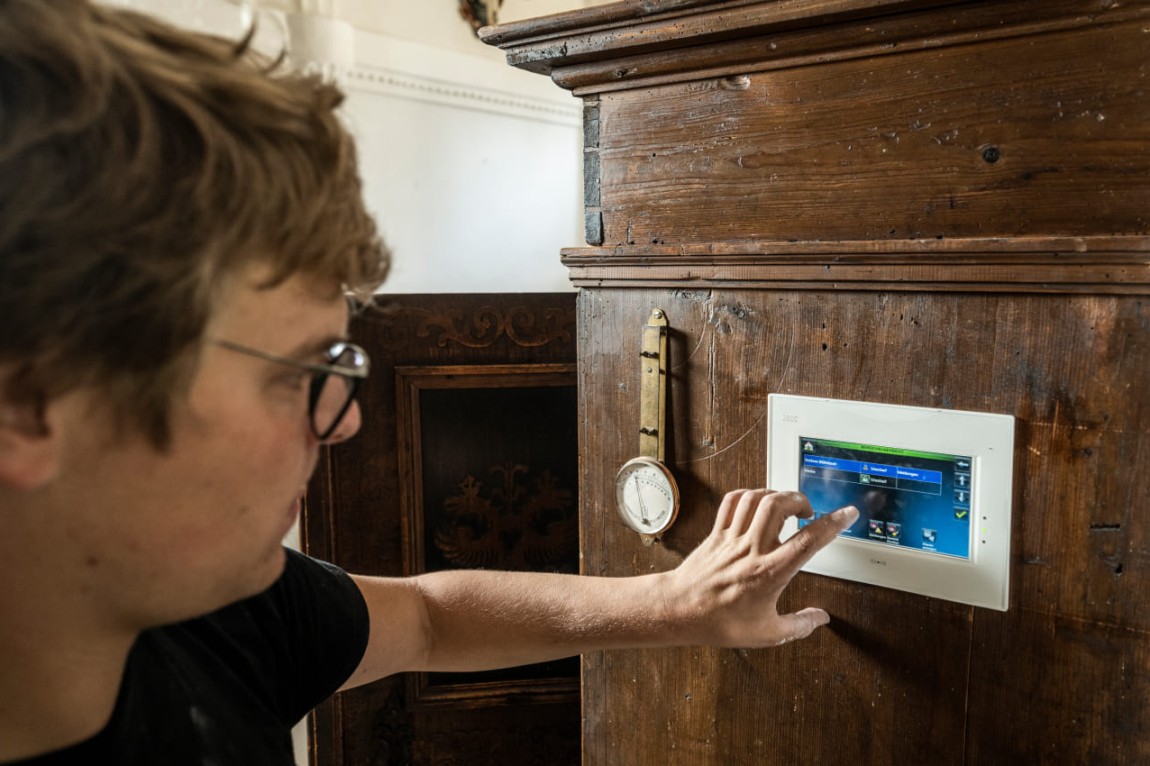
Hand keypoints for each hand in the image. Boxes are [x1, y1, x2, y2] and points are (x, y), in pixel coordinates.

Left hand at [657, 489, 857, 647]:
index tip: (847, 513)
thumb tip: (821, 618)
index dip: (832, 524)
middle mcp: (752, 549)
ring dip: (776, 494)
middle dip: (800, 499)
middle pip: (779, 505)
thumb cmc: (721, 622)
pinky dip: (749, 494)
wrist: (680, 610)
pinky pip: (732, 501)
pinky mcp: (716, 533)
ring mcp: (732, 538)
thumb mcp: (768, 633)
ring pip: (756, 498)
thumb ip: (799, 625)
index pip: (808, 540)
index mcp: (770, 572)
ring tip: (786, 505)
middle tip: (808, 511)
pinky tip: (757, 503)